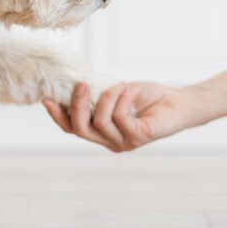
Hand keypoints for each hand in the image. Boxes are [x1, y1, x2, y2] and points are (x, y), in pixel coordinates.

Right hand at [42, 81, 204, 151]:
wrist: (179, 103)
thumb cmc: (148, 97)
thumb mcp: (117, 92)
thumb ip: (97, 95)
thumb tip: (75, 85)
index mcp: (102, 132)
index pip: (73, 129)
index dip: (58, 116)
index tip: (46, 99)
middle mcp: (110, 142)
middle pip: (81, 129)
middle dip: (76, 105)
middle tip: (81, 85)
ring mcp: (124, 143)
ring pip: (100, 120)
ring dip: (108, 96)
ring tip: (121, 85)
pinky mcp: (137, 138)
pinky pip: (119, 116)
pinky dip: (122, 98)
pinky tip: (131, 90)